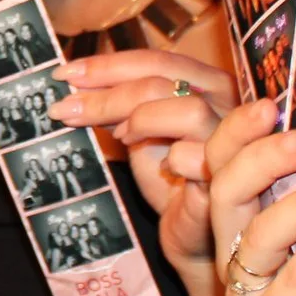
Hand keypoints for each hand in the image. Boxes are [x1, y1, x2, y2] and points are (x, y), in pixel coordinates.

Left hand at [52, 50, 233, 269]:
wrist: (190, 235)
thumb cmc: (170, 182)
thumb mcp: (142, 134)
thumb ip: (122, 107)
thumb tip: (77, 85)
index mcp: (207, 86)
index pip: (157, 61)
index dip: (109, 65)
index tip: (65, 75)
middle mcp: (226, 105)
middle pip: (164, 80)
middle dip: (107, 92)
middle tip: (65, 108)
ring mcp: (230, 140)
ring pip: (188, 110)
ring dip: (142, 119)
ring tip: (119, 138)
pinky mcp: (228, 178)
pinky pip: (199, 158)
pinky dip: (172, 158)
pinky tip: (160, 167)